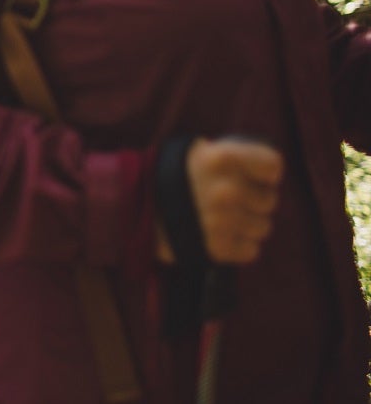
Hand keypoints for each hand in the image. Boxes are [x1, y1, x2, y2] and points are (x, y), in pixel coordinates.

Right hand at [164, 137, 282, 264]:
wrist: (131, 210)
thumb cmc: (168, 178)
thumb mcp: (197, 153)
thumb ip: (232, 157)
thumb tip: (268, 174)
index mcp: (222, 158)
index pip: (272, 165)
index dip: (266, 174)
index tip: (255, 178)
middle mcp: (227, 189)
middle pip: (269, 200)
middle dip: (254, 202)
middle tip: (231, 202)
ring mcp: (222, 221)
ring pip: (262, 227)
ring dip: (247, 226)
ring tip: (224, 221)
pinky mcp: (217, 248)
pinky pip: (251, 250)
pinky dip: (239, 247)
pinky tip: (221, 237)